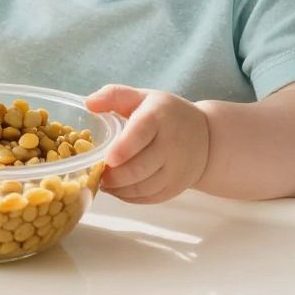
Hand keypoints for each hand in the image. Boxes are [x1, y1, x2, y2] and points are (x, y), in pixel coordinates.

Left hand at [86, 85, 210, 203]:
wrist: (206, 138)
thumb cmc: (167, 114)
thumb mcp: (143, 97)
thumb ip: (114, 96)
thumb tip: (88, 103)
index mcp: (159, 117)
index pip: (141, 134)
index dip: (122, 149)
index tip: (108, 158)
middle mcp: (171, 145)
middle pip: (137, 168)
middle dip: (112, 175)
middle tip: (97, 171)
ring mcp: (175, 170)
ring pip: (140, 187)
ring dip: (116, 188)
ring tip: (104, 180)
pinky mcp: (175, 188)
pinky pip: (146, 198)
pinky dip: (127, 197)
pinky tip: (118, 188)